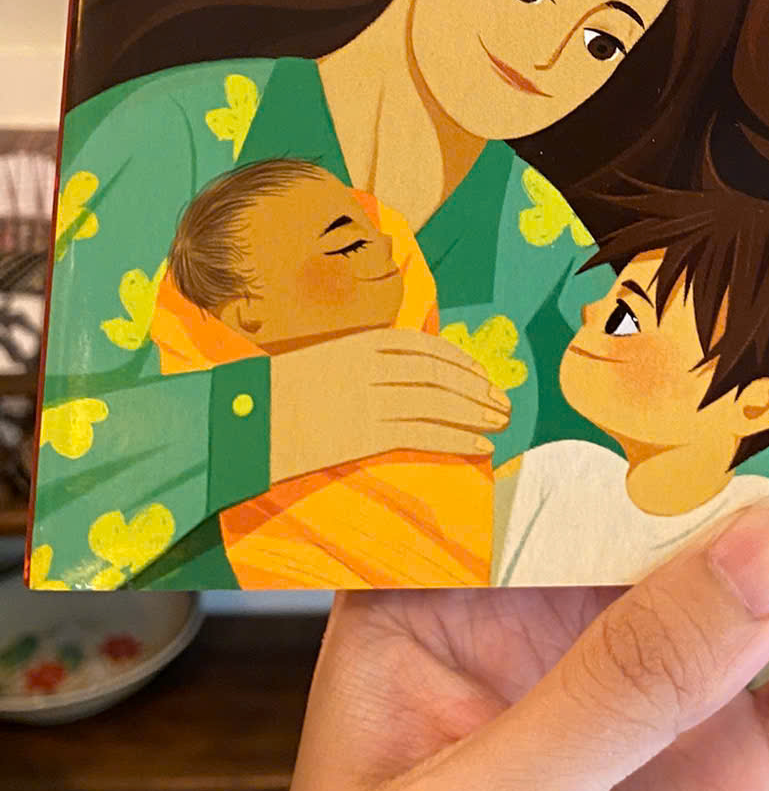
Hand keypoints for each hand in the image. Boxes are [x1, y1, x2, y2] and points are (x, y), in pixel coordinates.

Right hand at [268, 331, 510, 482]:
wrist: (241, 420)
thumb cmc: (277, 397)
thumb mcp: (326, 363)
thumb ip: (365, 366)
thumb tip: (408, 377)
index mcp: (363, 343)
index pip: (429, 348)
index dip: (463, 364)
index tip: (484, 377)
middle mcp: (373, 366)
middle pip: (441, 375)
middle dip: (478, 391)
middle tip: (505, 404)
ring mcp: (371, 398)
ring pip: (439, 403)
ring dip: (476, 415)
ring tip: (502, 425)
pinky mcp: (366, 432)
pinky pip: (423, 434)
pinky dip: (457, 440)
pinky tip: (480, 448)